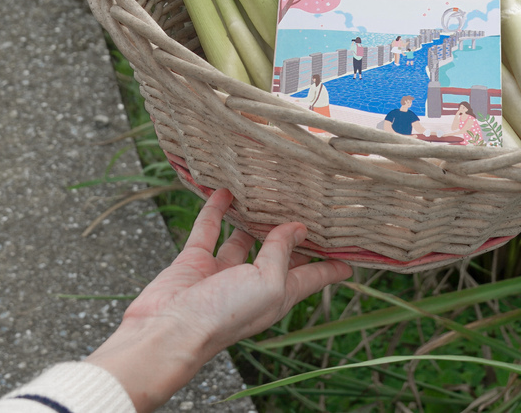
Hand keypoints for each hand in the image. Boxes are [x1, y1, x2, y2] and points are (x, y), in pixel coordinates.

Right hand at [84, 188, 351, 412]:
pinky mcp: (196, 260)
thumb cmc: (223, 316)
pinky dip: (216, 209)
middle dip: (293, 232)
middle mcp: (254, 282)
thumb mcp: (268, 283)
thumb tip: (298, 227)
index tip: (354, 251)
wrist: (167, 332)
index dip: (333, 265)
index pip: (314, 276)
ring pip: (244, 238)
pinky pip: (209, 228)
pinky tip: (225, 189)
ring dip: (254, 217)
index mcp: (279, 294)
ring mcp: (223, 271)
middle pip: (281, 253)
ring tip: (267, 188)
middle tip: (309, 200)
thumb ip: (282, 252)